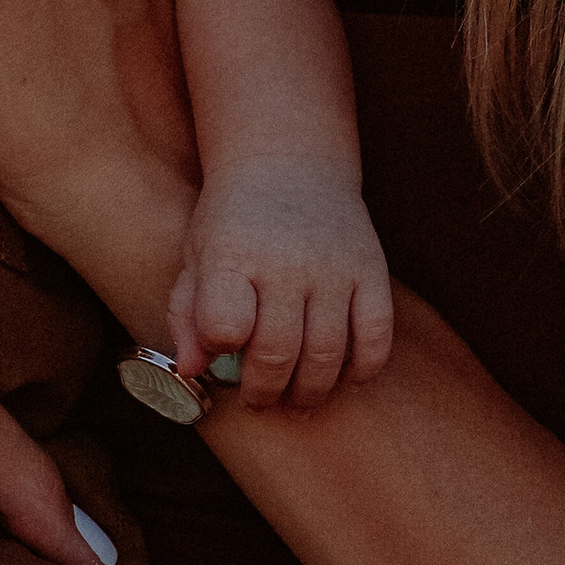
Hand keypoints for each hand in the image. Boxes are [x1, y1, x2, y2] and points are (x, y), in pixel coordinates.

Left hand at [169, 163, 395, 409]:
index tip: (222, 354)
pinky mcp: (371, 270)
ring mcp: (333, 268)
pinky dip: (363, 368)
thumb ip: (188, 313)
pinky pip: (376, 336)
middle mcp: (285, 262)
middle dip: (265, 391)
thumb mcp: (197, 254)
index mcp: (232, 256)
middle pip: (278, 351)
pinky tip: (345, 378)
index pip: (226, 323)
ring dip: (311, 391)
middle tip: (260, 401)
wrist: (287, 162)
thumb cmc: (233, 219)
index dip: (221, 351)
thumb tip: (191, 370)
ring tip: (297, 400)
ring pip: (328, 353)